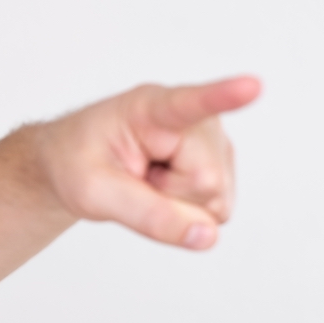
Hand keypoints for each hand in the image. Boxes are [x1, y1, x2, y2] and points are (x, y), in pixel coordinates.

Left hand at [38, 76, 260, 248]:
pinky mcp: (219, 164)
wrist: (71, 163)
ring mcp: (211, 141)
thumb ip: (148, 215)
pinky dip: (186, 212)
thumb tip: (208, 236)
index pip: (190, 103)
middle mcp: (193, 119)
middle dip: (170, 198)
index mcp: (150, 107)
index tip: (252, 86)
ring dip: (178, 206)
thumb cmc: (76, 164)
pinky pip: (218, 209)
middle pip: (207, 180)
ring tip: (145, 181)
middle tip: (134, 180)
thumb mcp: (93, 193)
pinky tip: (163, 189)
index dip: (223, 97)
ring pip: (217, 199)